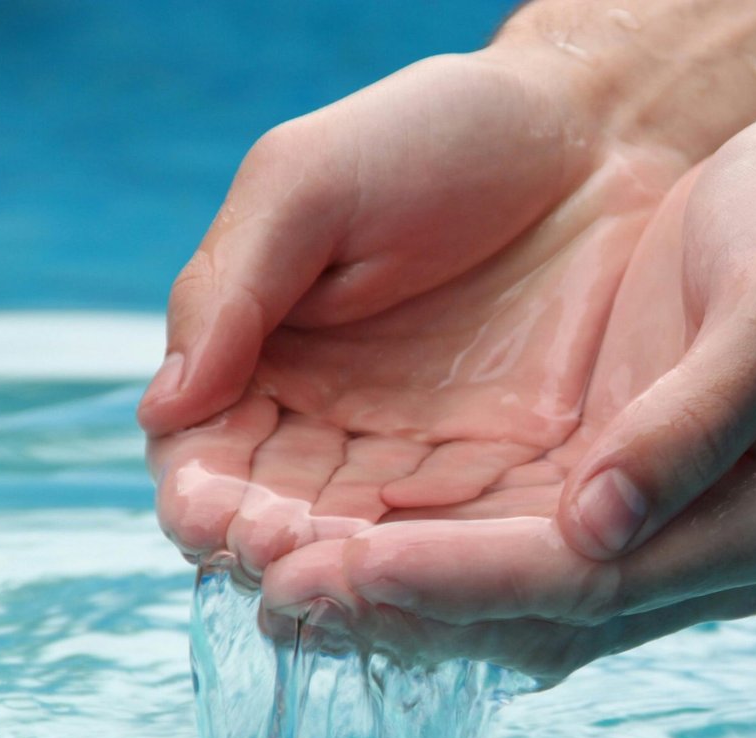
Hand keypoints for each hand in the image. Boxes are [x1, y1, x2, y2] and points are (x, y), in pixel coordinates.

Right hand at [141, 51, 686, 583]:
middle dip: (272, 547)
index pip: (210, 455)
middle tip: (274, 559)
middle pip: (283, 519)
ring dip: (349, 573)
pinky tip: (429, 585)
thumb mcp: (309, 185)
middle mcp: (339, 427)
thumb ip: (232, 288)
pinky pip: (468, 539)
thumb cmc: (437, 136)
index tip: (207, 513)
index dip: (206, 492)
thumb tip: (161, 409)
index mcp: (267, 361)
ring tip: (337, 582)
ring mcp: (429, 459)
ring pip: (370, 546)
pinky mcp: (516, 475)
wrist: (594, 134)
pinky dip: (443, 570)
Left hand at [260, 96, 755, 677]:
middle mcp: (711, 554)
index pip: (590, 584)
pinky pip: (505, 546)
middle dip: (405, 607)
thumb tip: (598, 529)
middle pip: (539, 615)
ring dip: (398, 595)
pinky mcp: (616, 493)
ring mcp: (662, 531)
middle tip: (273, 594)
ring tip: (272, 583)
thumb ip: (697, 422)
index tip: (346, 568)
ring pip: (512, 598)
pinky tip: (334, 540)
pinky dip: (421, 551)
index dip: (464, 582)